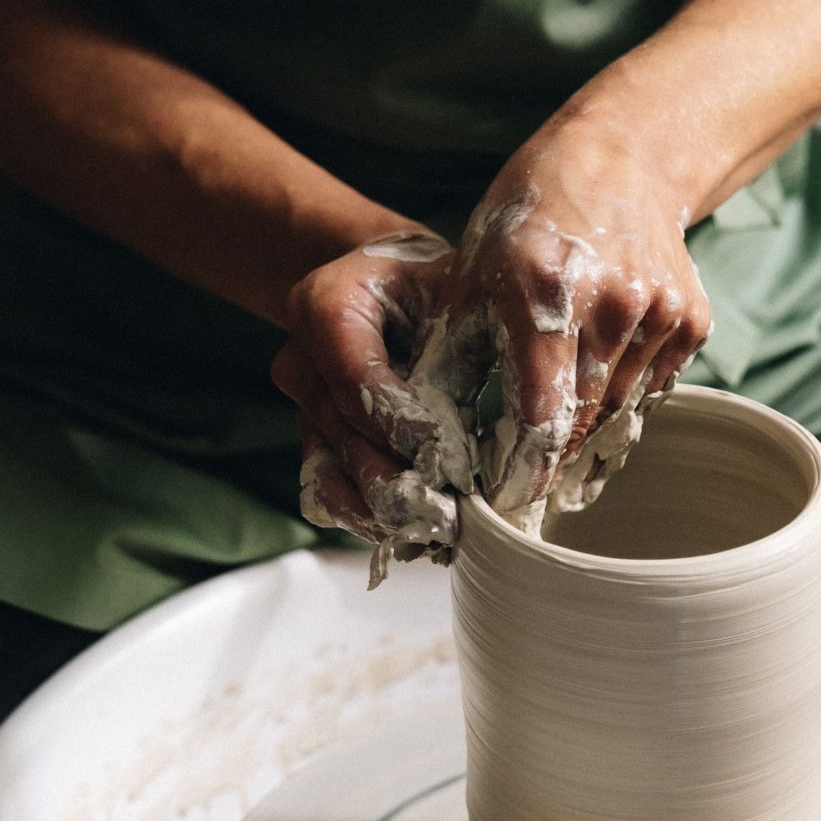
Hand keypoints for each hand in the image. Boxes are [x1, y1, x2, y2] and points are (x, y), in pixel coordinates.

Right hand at [271, 230, 487, 563]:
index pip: (354, 377)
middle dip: (399, 479)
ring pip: (332, 474)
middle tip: (452, 514)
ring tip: (440, 532)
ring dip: (385, 510)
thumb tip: (520, 422)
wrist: (406, 292)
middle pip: (344, 434)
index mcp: (326, 304)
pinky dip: (371, 518)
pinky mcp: (314, 443)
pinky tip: (417, 532)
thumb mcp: (465, 293)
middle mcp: (301, 358)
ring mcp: (302, 406)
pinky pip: (327, 494)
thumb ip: (472, 346)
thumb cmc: (444, 288)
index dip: (400, 424)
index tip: (450, 459)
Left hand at [456, 122, 712, 515]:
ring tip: (552, 446)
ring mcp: (659, 312)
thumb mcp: (471, 275)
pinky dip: (620, 398)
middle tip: (521, 492)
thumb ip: (454, 356)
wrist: (620, 159)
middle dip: (550, 461)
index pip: (542, 412)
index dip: (526, 470)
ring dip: (585, 433)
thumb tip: (426, 439)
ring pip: (619, 411)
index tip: (506, 506)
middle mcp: (610, 303)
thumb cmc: (528, 219)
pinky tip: (594, 382)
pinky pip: (651, 388)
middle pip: (582, 421)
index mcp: (543, 291)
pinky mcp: (692, 321)